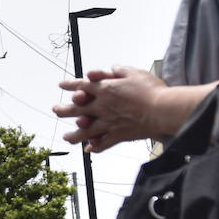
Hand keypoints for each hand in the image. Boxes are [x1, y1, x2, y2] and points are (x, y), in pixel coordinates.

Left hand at [55, 65, 209, 152]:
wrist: (163, 110)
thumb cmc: (151, 90)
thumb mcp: (134, 73)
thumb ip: (119, 71)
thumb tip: (111, 69)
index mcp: (104, 89)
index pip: (82, 86)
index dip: (70, 85)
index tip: (62, 85)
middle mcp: (102, 106)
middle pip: (76, 108)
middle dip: (64, 109)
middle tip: (56, 109)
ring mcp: (108, 123)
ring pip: (85, 130)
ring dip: (74, 134)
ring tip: (67, 138)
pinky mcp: (118, 135)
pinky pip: (103, 144)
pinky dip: (96, 147)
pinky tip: (89, 149)